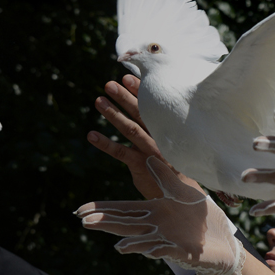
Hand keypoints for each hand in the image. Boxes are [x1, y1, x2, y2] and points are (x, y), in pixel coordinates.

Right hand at [76, 156, 246, 274]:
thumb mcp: (182, 192)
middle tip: (83, 222)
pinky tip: (150, 252)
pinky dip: (158, 251)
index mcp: (154, 211)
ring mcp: (168, 239)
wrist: (222, 240)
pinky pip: (168, 250)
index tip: (81, 209)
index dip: (102, 209)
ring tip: (116, 245)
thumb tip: (149, 156)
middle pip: (127, 224)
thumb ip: (165, 176)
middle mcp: (157, 226)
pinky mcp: (183, 250)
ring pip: (144, 240)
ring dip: (130, 243)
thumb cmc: (201, 218)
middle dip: (106, 223)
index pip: (123, 209)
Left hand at [87, 74, 199, 199]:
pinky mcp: (141, 166)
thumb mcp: (171, 147)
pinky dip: (105, 144)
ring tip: (99, 101)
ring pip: (130, 129)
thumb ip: (159, 131)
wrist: (182, 197)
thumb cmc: (175, 169)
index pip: (152, 107)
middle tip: (109, 84)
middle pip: (141, 113)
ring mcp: (150, 151)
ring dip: (113, 114)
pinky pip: (121, 152)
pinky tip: (92, 135)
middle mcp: (160, 137)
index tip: (127, 77)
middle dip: (125, 97)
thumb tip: (143, 115)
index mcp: (167, 130)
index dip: (139, 91)